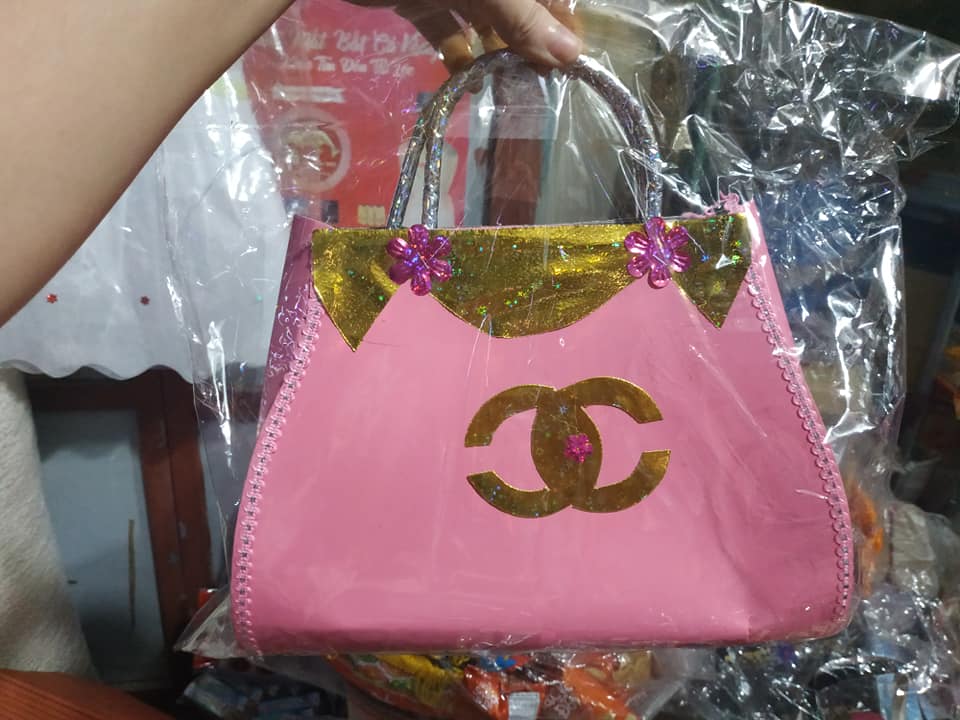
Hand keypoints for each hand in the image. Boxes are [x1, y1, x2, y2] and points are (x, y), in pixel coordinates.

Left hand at [351, 0, 582, 71]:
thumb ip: (521, 17)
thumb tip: (571, 54)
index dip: (561, 24)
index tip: (568, 66)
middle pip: (519, 9)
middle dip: (528, 45)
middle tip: (537, 86)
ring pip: (485, 20)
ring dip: (495, 55)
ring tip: (505, 91)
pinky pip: (447, 30)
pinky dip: (457, 56)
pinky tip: (468, 85)